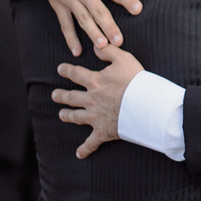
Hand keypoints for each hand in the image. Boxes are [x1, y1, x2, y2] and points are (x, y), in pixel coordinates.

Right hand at [27, 0, 144, 55]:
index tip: (138, 9)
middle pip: (98, 11)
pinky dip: (70, 38)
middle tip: (119, 41)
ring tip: (102, 47)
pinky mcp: (57, 5)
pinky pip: (65, 24)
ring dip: (93, 34)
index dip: (127, 0)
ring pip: (83, 20)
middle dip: (109, 27)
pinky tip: (77, 51)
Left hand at [54, 43, 143, 158]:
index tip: (60, 69)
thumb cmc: (137, 81)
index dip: (66, 70)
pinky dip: (85, 149)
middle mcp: (90, 99)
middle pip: (70, 97)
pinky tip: (79, 154)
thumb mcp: (124, 59)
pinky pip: (91, 143)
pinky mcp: (103, 132)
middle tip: (54, 95)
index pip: (75, 74)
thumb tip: (96, 46)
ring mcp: (95, 117)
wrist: (145, 105)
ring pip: (76, 117)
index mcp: (95, 82)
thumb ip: (108, 51)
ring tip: (62, 115)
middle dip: (61, 95)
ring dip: (67, 115)